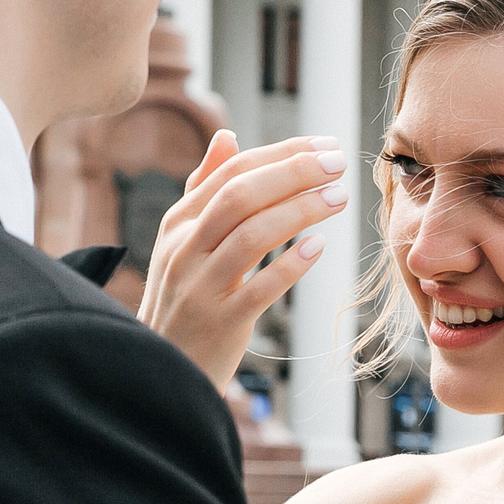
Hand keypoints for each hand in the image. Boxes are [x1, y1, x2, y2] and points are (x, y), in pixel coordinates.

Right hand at [140, 131, 349, 385]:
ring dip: (300, 211)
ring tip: (338, 198)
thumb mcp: (183, 241)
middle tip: (338, 163)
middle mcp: (184, 249)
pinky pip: (259, 288)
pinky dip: (291, 264)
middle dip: (293, 173)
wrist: (164, 368)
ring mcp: (200, 286)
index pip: (231, 172)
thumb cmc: (185, 297)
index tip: (324, 145)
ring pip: (251, 236)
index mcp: (178, 223)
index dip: (281, 154)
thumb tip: (228, 135)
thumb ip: (205, 189)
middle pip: (240, 196)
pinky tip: (319, 246)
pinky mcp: (220, 322)